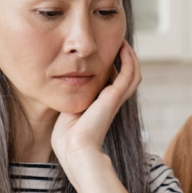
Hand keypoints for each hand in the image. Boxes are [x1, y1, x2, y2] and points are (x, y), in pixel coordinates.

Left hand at [50, 41, 140, 183]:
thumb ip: (68, 100)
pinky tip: (122, 47)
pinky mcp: (114, 97)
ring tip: (122, 42)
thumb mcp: (67, 112)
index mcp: (102, 106)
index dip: (112, 67)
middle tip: (119, 44)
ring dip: (130, 57)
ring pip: (133, 73)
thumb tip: (58, 88)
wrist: (75, 149)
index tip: (104, 53)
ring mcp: (115, 99)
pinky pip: (129, 73)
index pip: (113, 83)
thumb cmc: (67, 137)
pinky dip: (129, 59)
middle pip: (127, 76)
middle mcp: (112, 101)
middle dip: (124, 59)